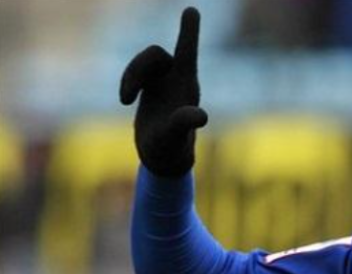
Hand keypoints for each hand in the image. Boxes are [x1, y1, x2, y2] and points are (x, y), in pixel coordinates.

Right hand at [119, 7, 207, 176]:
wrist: (164, 157)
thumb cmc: (171, 148)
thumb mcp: (175, 137)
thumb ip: (183, 124)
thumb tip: (201, 116)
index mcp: (187, 86)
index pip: (188, 52)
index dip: (188, 31)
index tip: (191, 10)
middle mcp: (177, 79)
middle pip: (156, 54)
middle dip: (137, 68)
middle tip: (125, 99)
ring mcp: (165, 81)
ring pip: (143, 62)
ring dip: (130, 76)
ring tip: (125, 101)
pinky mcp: (152, 86)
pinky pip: (136, 71)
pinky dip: (128, 82)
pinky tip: (126, 101)